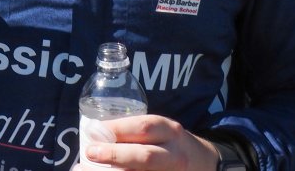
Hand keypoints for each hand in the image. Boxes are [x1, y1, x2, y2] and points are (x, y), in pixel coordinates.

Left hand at [74, 115, 219, 170]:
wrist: (205, 164)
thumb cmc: (172, 144)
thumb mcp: (162, 131)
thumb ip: (137, 132)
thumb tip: (95, 134)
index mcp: (171, 131)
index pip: (143, 128)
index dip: (117, 129)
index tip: (94, 131)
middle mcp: (174, 154)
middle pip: (144, 156)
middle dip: (114, 155)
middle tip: (90, 152)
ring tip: (90, 170)